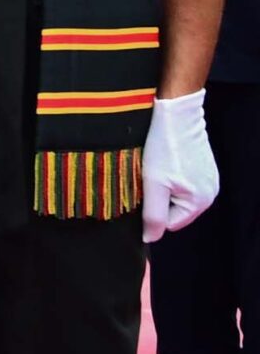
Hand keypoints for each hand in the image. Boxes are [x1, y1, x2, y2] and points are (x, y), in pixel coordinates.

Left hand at [145, 91, 222, 243]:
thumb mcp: (153, 184)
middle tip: (148, 179)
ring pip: (176, 196)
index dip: (150, 212)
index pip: (168, 224)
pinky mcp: (203, 167)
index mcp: (200, 203)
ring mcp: (208, 180)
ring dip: (162, 187)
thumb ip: (153, 215)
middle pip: (173, 211)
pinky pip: (182, 182)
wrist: (177, 114)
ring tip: (156, 169)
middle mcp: (209, 194)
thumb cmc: (164, 148)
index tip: (143, 192)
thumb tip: (149, 239)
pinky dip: (170, 176)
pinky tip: (164, 161)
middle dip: (157, 200)